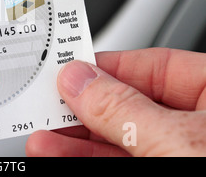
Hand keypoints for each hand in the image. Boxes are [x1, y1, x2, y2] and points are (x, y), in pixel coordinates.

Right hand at [26, 48, 205, 156]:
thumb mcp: (176, 141)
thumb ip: (123, 109)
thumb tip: (77, 78)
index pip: (156, 67)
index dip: (107, 67)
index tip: (68, 72)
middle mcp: (200, 125)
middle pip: (130, 106)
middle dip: (83, 110)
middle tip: (47, 107)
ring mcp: (184, 153)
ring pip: (121, 140)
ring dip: (75, 141)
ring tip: (42, 139)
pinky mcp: (166, 173)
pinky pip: (120, 163)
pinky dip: (88, 160)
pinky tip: (59, 155)